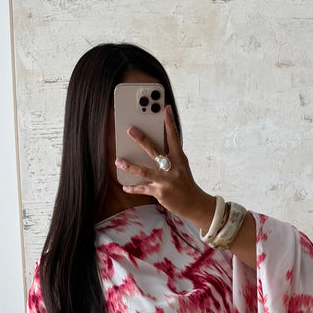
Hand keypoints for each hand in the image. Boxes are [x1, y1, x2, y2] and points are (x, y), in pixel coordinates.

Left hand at [115, 105, 215, 227]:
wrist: (194, 204)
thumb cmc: (185, 183)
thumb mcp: (181, 166)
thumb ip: (170, 156)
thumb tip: (152, 147)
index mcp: (179, 158)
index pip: (174, 137)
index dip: (169, 122)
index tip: (165, 108)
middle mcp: (172, 168)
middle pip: (155, 150)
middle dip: (142, 139)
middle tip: (131, 130)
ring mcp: (165, 181)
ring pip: (145, 171)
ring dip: (130, 166)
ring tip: (118, 161)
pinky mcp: (160, 192)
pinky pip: (143, 189)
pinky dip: (133, 188)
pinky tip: (125, 186)